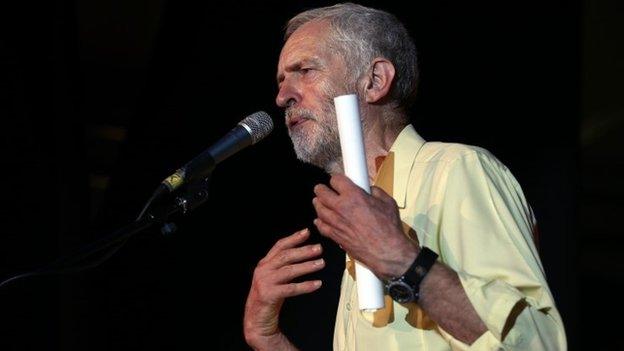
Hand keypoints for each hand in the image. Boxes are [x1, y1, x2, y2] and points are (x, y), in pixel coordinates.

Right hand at [243, 228, 323, 348]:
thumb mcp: (274, 277)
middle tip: (319, 248)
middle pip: (286, 256)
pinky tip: (317, 284)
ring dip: (307, 266)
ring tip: (321, 263)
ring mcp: (265, 282)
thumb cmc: (269, 297)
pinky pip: (291, 288)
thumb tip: (304, 252)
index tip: (307, 232)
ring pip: (289, 271)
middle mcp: (263, 270)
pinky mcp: (269, 295)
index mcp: (264, 263)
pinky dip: (305, 286)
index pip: (279, 246)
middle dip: (303, 251)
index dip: (293, 238)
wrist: (257, 320)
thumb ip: (284, 265)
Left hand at [312, 174, 417, 278]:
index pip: (335, 180)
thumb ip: (375, 192)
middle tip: (323, 189)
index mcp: (354, 196)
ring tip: (320, 202)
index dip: (336, 179)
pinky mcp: (334, 236)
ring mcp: (336, 222)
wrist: (387, 251)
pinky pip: (320, 226)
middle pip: (321, 192)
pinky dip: (320, 221)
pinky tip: (321, 219)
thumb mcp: (388, 202)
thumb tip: (369, 189)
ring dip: (319, 203)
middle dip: (322, 189)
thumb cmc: (389, 228)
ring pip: (318, 208)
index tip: (337, 181)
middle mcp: (341, 207)